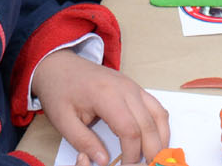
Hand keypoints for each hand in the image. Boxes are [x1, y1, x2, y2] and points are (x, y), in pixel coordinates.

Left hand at [30, 49, 169, 165]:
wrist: (59, 65)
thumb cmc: (60, 91)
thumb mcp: (63, 120)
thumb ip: (83, 142)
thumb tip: (104, 161)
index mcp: (106, 96)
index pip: (129, 130)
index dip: (131, 153)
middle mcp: (125, 88)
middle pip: (148, 124)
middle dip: (151, 150)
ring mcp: (132, 86)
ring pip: (158, 114)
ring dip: (161, 138)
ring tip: (157, 157)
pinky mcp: (134, 87)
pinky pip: (155, 106)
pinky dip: (160, 124)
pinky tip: (157, 139)